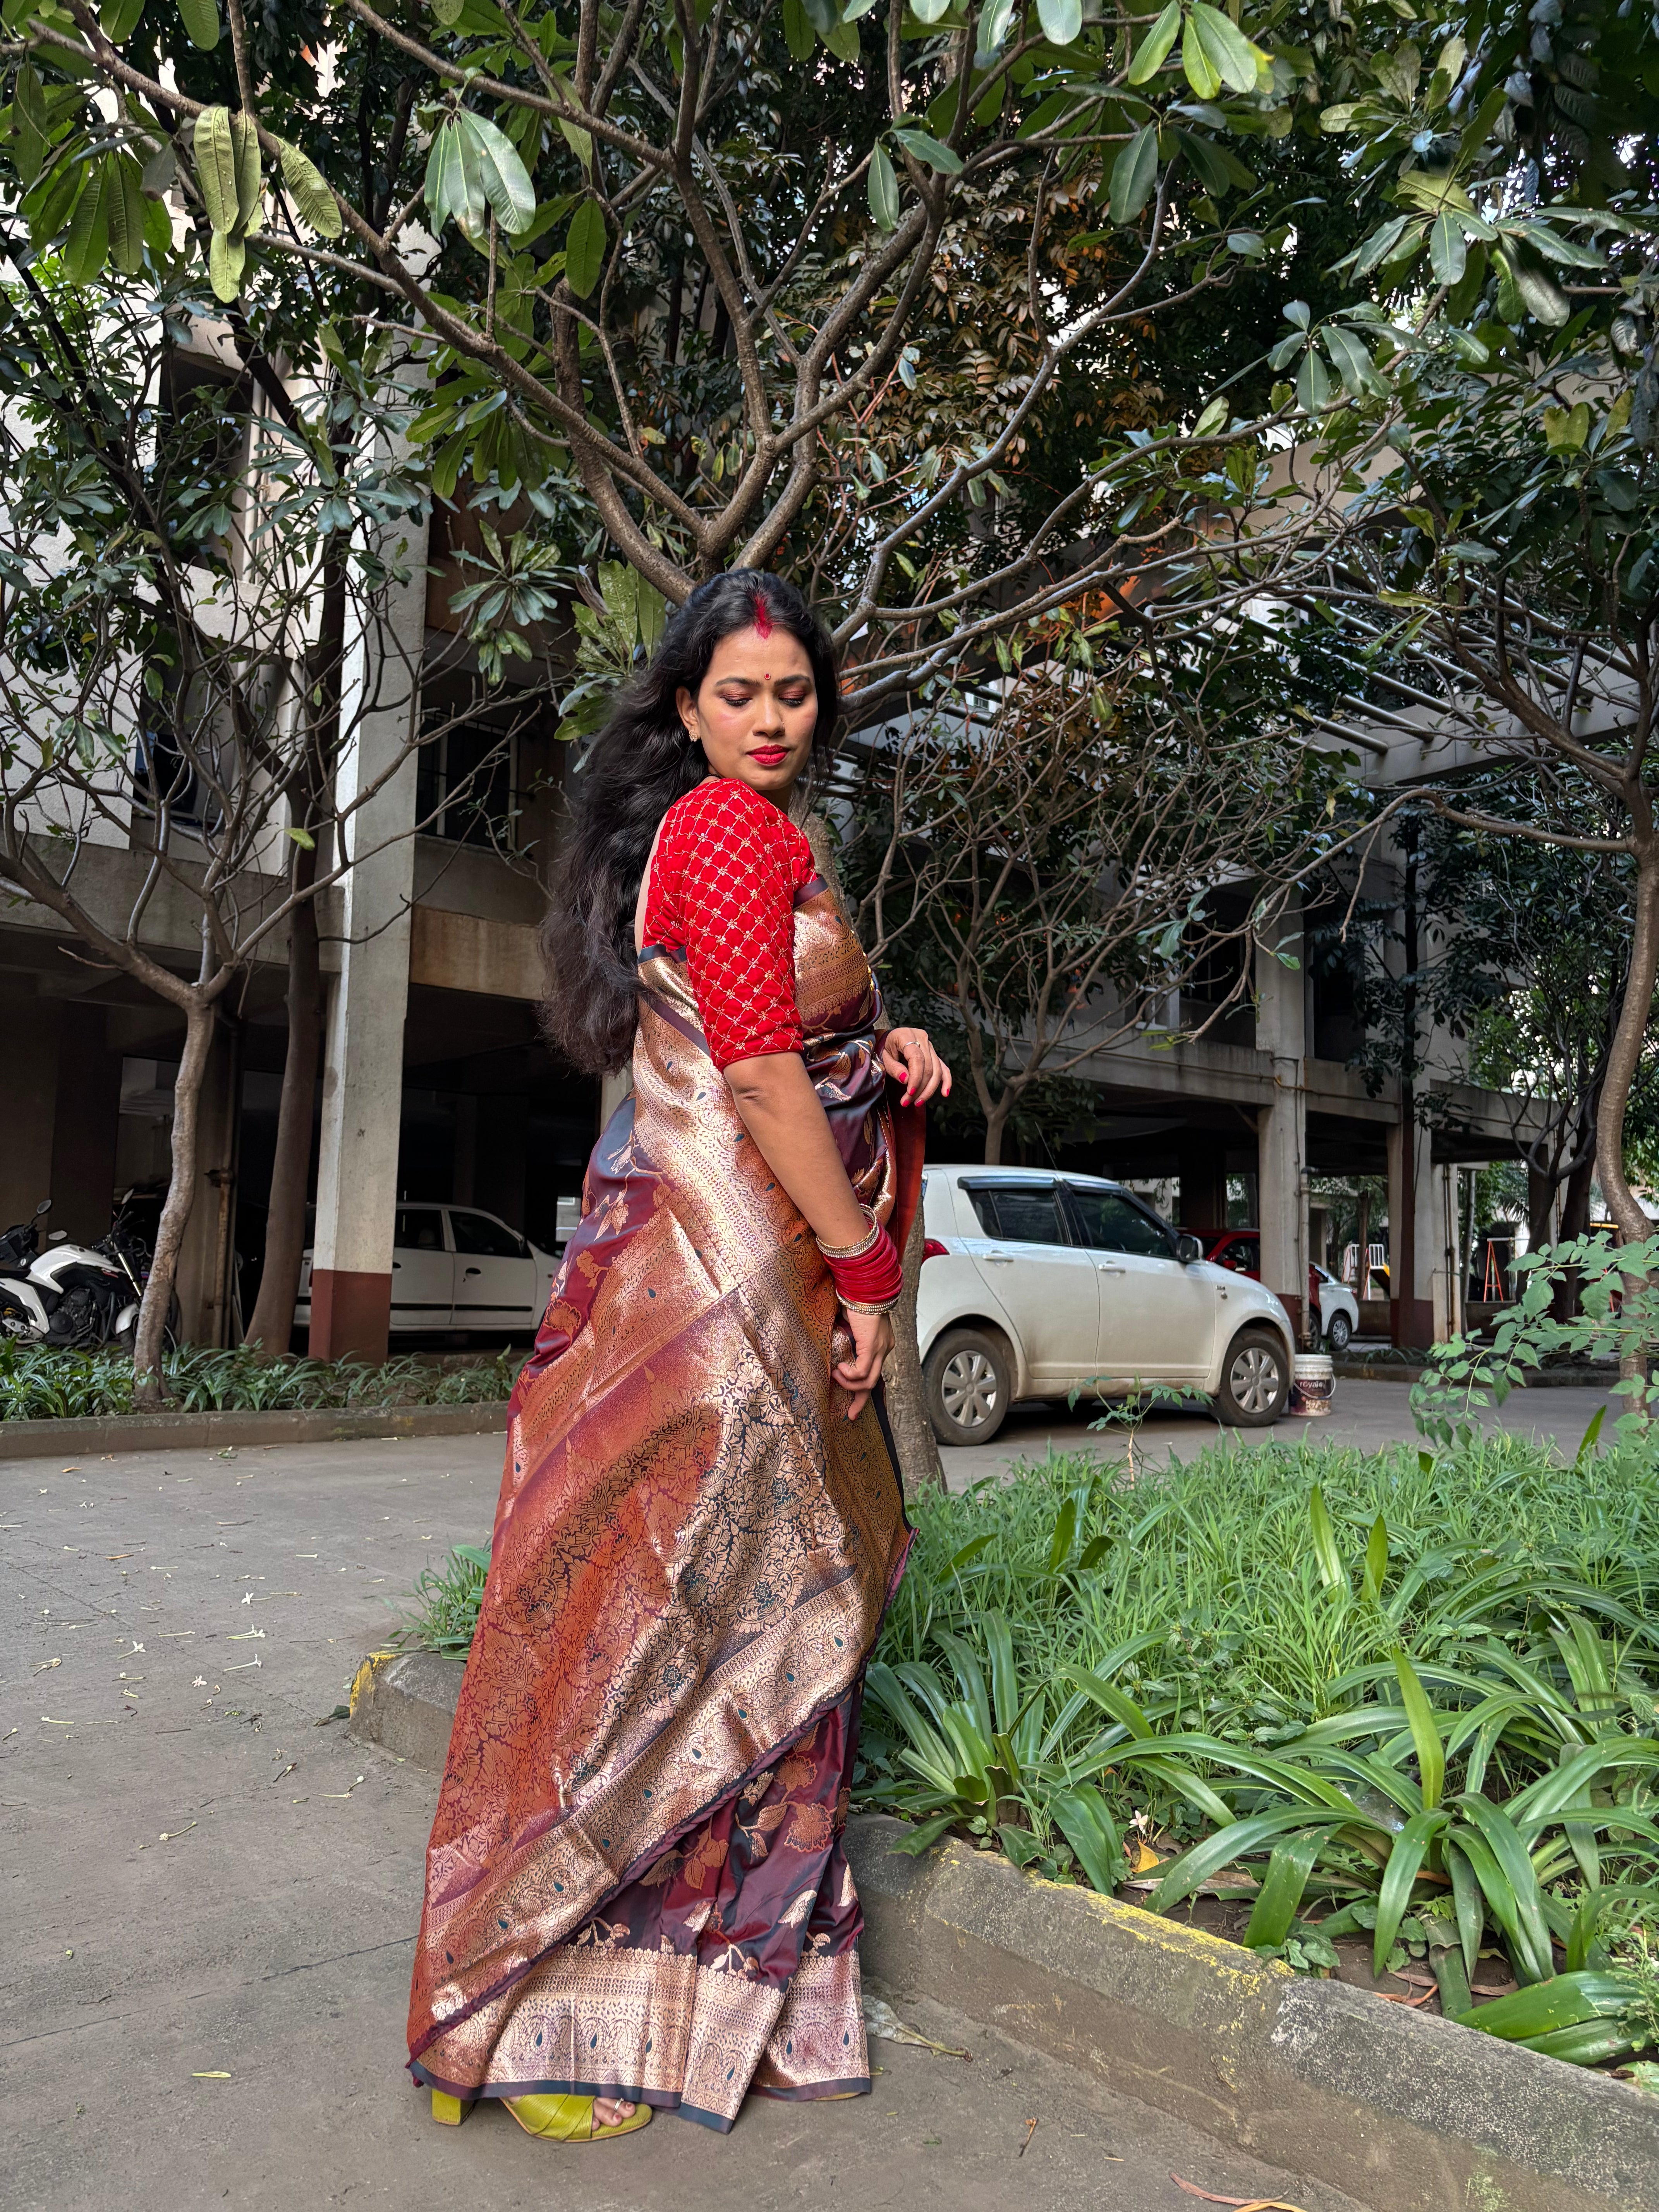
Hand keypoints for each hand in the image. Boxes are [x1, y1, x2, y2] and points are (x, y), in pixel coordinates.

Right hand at [832, 1306, 893, 1421]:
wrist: (862, 1286)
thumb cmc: (853, 1299)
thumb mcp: (848, 1325)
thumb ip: (845, 1339)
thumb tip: (832, 1350)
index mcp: (880, 1344)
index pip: (874, 1372)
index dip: (864, 1389)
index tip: (855, 1404)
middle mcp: (884, 1348)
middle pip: (874, 1382)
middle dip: (862, 1400)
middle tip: (851, 1415)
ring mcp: (881, 1348)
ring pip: (869, 1380)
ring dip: (849, 1383)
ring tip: (835, 1375)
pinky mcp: (873, 1347)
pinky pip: (862, 1372)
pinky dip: (849, 1374)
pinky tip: (840, 1368)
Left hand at [880, 1026, 951, 1106]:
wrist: (889, 1038)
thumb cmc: (885, 1048)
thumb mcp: (883, 1057)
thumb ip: (894, 1068)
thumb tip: (906, 1080)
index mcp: (907, 1035)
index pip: (917, 1059)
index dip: (916, 1078)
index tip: (909, 1093)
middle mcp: (922, 1038)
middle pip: (929, 1067)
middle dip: (920, 1088)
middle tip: (907, 1102)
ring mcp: (930, 1046)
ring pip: (937, 1070)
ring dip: (929, 1089)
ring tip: (918, 1102)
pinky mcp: (934, 1054)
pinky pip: (943, 1068)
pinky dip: (946, 1081)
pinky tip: (944, 1093)